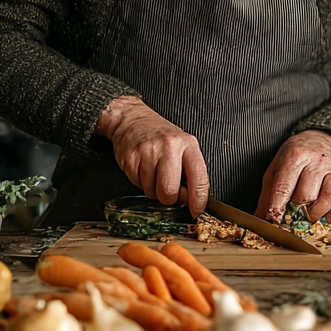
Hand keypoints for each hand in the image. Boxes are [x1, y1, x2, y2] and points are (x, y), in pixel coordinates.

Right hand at [98, 97, 209, 214]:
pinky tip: (142, 167)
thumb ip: (189, 170)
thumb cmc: (160, 135)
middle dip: (168, 198)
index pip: (199, 179)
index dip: (198, 200)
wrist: (132, 119)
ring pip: (151, 190)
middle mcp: (170, 147)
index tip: (197, 211)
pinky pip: (136, 183)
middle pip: (170, 191)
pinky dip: (139, 181)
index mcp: (188, 145)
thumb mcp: (183, 146)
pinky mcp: (131, 157)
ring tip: (153, 172)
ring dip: (152, 188)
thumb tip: (192, 199)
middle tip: (167, 191)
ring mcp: (149, 151)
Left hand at [256, 131, 330, 222]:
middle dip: (298, 212)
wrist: (317, 139)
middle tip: (292, 218)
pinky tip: (327, 215)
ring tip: (310, 216)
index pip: (284, 187)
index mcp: (295, 156)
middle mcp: (317, 160)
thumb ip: (268, 194)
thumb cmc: (295, 156)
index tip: (274, 220)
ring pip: (330, 195)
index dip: (278, 208)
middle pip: (307, 194)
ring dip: (318, 212)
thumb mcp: (276, 168)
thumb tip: (263, 217)